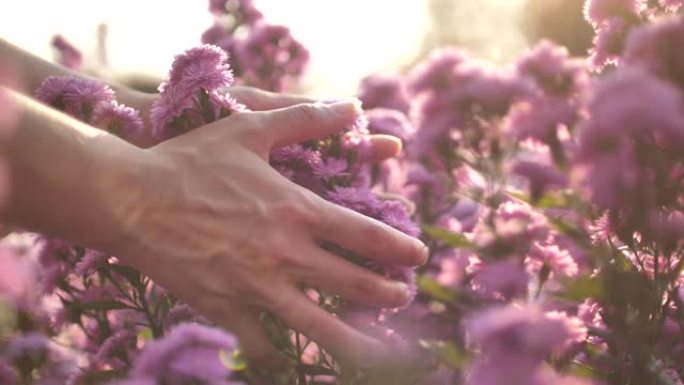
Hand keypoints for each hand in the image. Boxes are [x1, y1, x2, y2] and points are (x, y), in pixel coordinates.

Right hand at [115, 101, 426, 366]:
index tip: (418, 259)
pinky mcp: (225, 309)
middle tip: (404, 297)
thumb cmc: (190, 160)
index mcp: (296, 211)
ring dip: (356, 342)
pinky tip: (296, 359)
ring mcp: (256, 287)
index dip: (400, 250)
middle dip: (388, 294)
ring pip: (319, 327)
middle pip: (354, 285)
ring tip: (379, 351)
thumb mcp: (249, 127)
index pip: (366, 237)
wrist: (130, 199)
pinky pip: (263, 343)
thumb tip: (354, 108)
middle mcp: (284, 254)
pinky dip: (282, 354)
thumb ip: (306, 119)